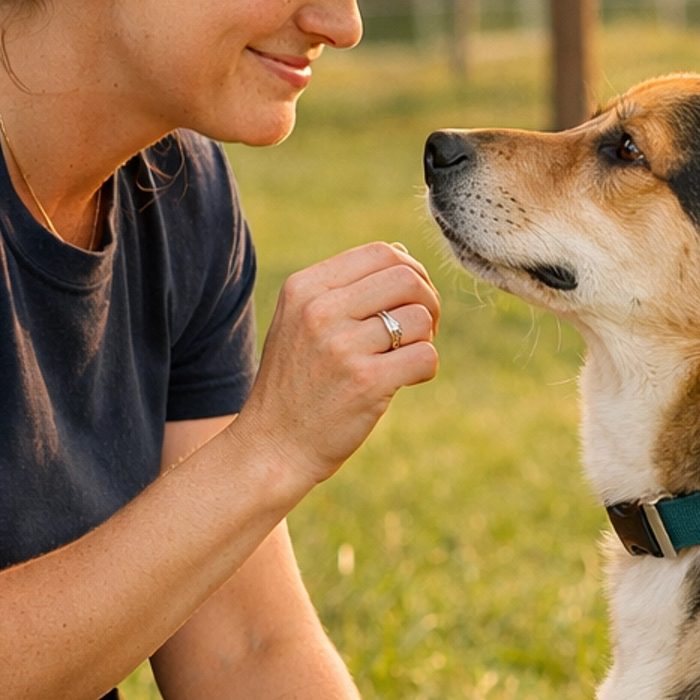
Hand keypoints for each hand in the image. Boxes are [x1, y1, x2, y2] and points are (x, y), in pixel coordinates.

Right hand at [239, 243, 439, 492]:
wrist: (271, 447)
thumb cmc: (295, 384)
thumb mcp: (300, 322)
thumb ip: (343, 288)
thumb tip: (402, 254)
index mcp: (304, 288)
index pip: (380, 252)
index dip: (409, 271)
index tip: (409, 301)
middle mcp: (320, 311)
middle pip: (406, 278)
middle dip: (428, 301)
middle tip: (420, 330)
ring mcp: (341, 347)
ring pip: (420, 318)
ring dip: (426, 338)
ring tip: (404, 357)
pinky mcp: (365, 382)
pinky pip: (425, 356)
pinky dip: (426, 369)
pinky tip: (404, 382)